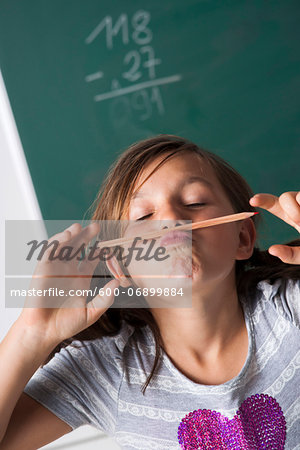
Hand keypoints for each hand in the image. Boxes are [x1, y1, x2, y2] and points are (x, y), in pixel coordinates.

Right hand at [18, 222, 118, 346]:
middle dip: (86, 236)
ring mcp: (55, 269)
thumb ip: (104, 298)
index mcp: (81, 278)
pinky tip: (66, 236)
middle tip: (96, 226)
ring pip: (64, 246)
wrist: (45, 333)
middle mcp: (69, 271)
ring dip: (70, 235)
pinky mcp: (42, 270)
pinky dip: (57, 241)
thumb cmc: (66, 324)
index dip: (100, 251)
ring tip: (79, 227)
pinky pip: (49, 251)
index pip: (91, 259)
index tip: (110, 245)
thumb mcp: (91, 312)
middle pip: (78, 248)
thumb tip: (117, 283)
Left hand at [249, 191, 299, 263]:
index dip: (263, 200)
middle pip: (285, 197)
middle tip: (298, 222)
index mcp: (293, 217)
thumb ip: (291, 255)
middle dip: (290, 208)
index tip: (251, 201)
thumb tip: (271, 251)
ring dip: (299, 209)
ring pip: (297, 195)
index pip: (275, 204)